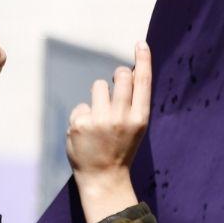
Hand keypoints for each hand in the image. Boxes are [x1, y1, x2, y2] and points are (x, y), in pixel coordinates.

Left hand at [68, 41, 150, 222]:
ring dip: (98, 98)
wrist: (103, 178)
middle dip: (117, 75)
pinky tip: (86, 133)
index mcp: (140, 118)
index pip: (143, 82)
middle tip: (116, 85)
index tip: (140, 44)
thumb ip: (132, 104)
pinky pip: (81, 105)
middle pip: (120, 76)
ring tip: (100, 119)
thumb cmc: (120, 149)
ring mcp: (99, 120)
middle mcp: (121, 117)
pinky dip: (83, 115)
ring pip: (98, 86)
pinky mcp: (80, 123)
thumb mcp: (135, 128)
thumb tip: (125, 74)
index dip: (142, 60)